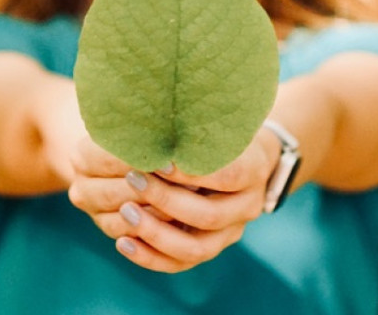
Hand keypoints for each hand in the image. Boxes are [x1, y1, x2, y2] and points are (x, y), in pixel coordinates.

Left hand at [68, 131, 279, 272]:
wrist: (246, 159)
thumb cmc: (222, 131)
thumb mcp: (217, 120)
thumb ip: (194, 124)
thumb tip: (153, 113)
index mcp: (254, 170)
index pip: (226, 175)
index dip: (190, 171)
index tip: (158, 161)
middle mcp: (247, 207)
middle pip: (207, 215)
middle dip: (165, 200)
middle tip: (131, 180)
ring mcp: (230, 233)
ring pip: (194, 248)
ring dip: (155, 233)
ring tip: (124, 212)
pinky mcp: (210, 247)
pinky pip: (180, 264)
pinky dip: (150, 257)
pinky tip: (123, 241)